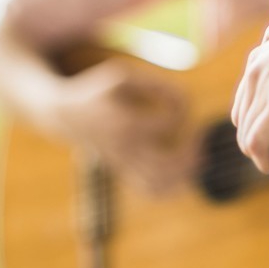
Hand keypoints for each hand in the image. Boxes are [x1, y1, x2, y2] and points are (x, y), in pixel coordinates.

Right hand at [52, 60, 196, 194]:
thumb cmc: (100, 91)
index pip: (168, 123)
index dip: (182, 111)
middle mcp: (125, 149)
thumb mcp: (123, 76)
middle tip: (200, 139)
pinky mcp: (124, 173)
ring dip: (185, 175)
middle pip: (165, 166)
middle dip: (190, 155)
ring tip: (197, 157)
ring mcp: (124, 165)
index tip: (180, 102)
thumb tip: (187, 102)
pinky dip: (172, 186)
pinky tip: (183, 170)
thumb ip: (156, 84)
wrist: (67, 116)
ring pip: (159, 185)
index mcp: (125, 123)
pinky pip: (151, 191)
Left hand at [231, 0, 268, 173]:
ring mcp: (265, 85)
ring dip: (263, 155)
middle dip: (260, 142)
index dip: (260, 124)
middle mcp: (256, 70)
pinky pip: (257, 142)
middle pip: (243, 121)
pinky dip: (265, 160)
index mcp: (262, 55)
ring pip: (247, 136)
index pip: (245, 102)